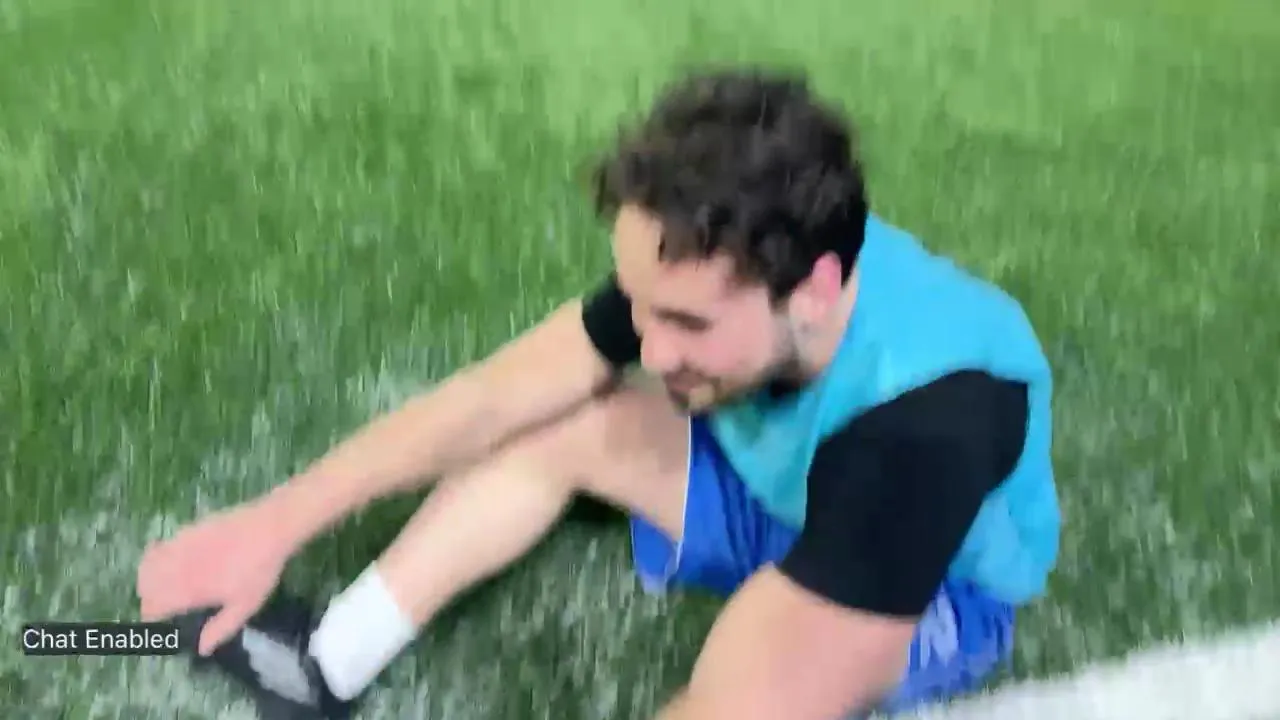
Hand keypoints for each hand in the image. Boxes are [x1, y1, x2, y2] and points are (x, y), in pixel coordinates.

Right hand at [137, 497, 294, 654]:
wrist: (269, 528)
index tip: (158, 623)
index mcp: (189, 590)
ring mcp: (181, 546)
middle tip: (159, 605)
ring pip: (148, 564)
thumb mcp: (245, 606)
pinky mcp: (188, 530)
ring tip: (160, 584)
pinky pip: (161, 545)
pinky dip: (156, 555)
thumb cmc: (259, 570)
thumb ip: (221, 628)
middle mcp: (178, 568)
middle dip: (147, 598)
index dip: (151, 617)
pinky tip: (169, 559)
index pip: (153, 606)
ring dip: (148, 577)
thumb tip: (202, 649)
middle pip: (145, 586)